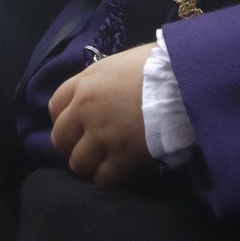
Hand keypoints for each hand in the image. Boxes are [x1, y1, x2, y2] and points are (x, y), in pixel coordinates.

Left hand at [48, 43, 154, 185]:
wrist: (184, 80)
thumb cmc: (159, 64)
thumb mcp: (121, 62)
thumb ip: (104, 80)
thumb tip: (107, 91)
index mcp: (86, 83)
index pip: (55, 106)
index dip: (64, 119)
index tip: (76, 126)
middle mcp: (86, 109)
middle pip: (60, 138)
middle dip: (71, 146)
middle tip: (88, 148)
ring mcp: (103, 135)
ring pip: (78, 163)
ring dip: (89, 165)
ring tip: (103, 163)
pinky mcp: (123, 156)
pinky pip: (104, 178)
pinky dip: (109, 178)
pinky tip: (120, 171)